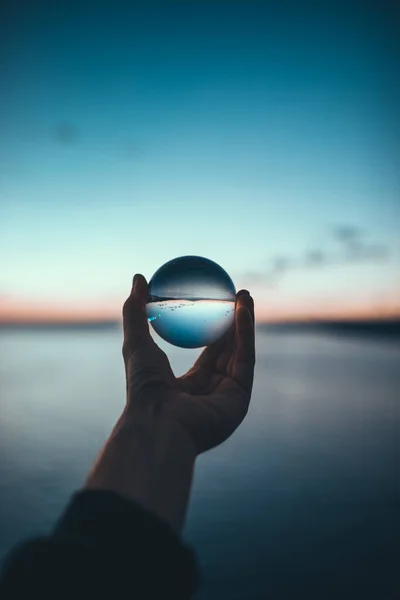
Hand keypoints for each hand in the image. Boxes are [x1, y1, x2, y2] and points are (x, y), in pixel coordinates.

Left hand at [122, 274, 254, 453]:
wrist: (157, 421)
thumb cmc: (143, 388)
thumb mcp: (136, 343)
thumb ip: (136, 312)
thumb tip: (138, 278)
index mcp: (189, 388)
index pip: (208, 354)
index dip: (214, 328)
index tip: (216, 303)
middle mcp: (211, 393)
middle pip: (229, 352)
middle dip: (234, 324)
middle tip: (235, 295)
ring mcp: (228, 397)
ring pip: (240, 353)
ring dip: (243, 322)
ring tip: (244, 295)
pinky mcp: (241, 399)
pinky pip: (245, 360)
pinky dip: (245, 334)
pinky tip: (243, 310)